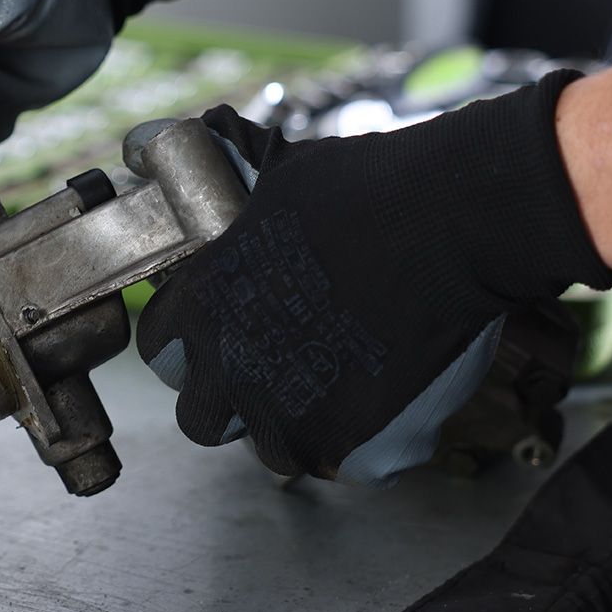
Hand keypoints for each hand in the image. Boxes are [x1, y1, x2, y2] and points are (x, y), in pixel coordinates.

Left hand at [136, 73, 611, 483]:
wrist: (450, 220)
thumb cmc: (369, 190)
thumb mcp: (272, 178)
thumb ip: (226, 202)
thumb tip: (180, 147)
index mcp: (203, 307)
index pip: (161, 353)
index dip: (193, 347)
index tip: (228, 337)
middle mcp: (232, 371)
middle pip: (202, 419)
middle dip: (234, 403)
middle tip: (286, 370)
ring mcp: (288, 419)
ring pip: (278, 450)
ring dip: (305, 424)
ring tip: (351, 378)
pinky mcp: (349, 450)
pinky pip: (352, 465)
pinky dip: (373, 441)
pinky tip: (398, 389)